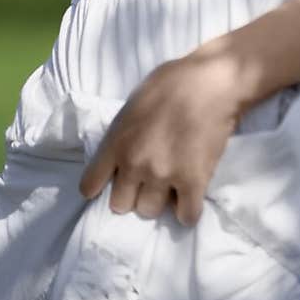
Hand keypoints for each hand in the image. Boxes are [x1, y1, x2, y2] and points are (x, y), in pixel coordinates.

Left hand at [78, 51, 241, 226]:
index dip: (99, 188)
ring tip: (171, 185)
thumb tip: (123, 155)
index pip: (89, 185)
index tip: (111, 185)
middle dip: (132, 195)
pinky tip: (190, 197)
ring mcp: (163, 175)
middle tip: (147, 182)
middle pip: (121, 205)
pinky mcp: (192, 183)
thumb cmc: (170, 83)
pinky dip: (188, 210)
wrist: (209, 82)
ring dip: (159, 201)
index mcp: (116, 142)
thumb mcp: (132, 106)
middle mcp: (134, 163)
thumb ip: (122, 135)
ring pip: (150, 211)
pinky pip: (186, 216)